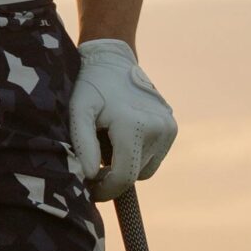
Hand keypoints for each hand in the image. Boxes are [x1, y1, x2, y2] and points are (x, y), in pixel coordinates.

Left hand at [70, 39, 176, 200]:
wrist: (112, 60)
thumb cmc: (90, 87)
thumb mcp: (78, 111)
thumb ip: (83, 143)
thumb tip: (90, 175)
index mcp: (136, 126)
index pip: (123, 178)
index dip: (104, 190)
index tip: (87, 189)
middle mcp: (159, 128)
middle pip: (133, 176)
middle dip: (111, 176)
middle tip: (92, 165)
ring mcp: (169, 128)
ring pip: (143, 169)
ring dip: (124, 164)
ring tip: (107, 141)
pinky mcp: (172, 128)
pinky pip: (152, 158)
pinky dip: (136, 155)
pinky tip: (122, 136)